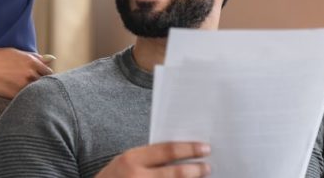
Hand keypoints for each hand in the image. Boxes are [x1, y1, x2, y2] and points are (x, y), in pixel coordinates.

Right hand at [0, 47, 53, 98]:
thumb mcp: (14, 53)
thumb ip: (34, 57)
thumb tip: (52, 58)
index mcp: (31, 61)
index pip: (49, 72)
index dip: (46, 77)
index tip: (42, 81)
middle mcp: (30, 72)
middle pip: (46, 84)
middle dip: (43, 86)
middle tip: (37, 90)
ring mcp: (22, 85)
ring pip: (37, 93)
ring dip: (35, 95)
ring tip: (29, 96)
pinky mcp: (14, 96)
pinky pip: (26, 100)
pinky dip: (26, 101)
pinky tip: (21, 101)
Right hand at [96, 142, 210, 177]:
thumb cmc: (115, 177)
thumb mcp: (126, 161)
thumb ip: (149, 157)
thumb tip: (181, 153)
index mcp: (132, 159)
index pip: (167, 150)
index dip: (189, 149)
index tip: (205, 148)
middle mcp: (137, 177)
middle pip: (175, 173)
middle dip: (195, 170)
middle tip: (207, 167)